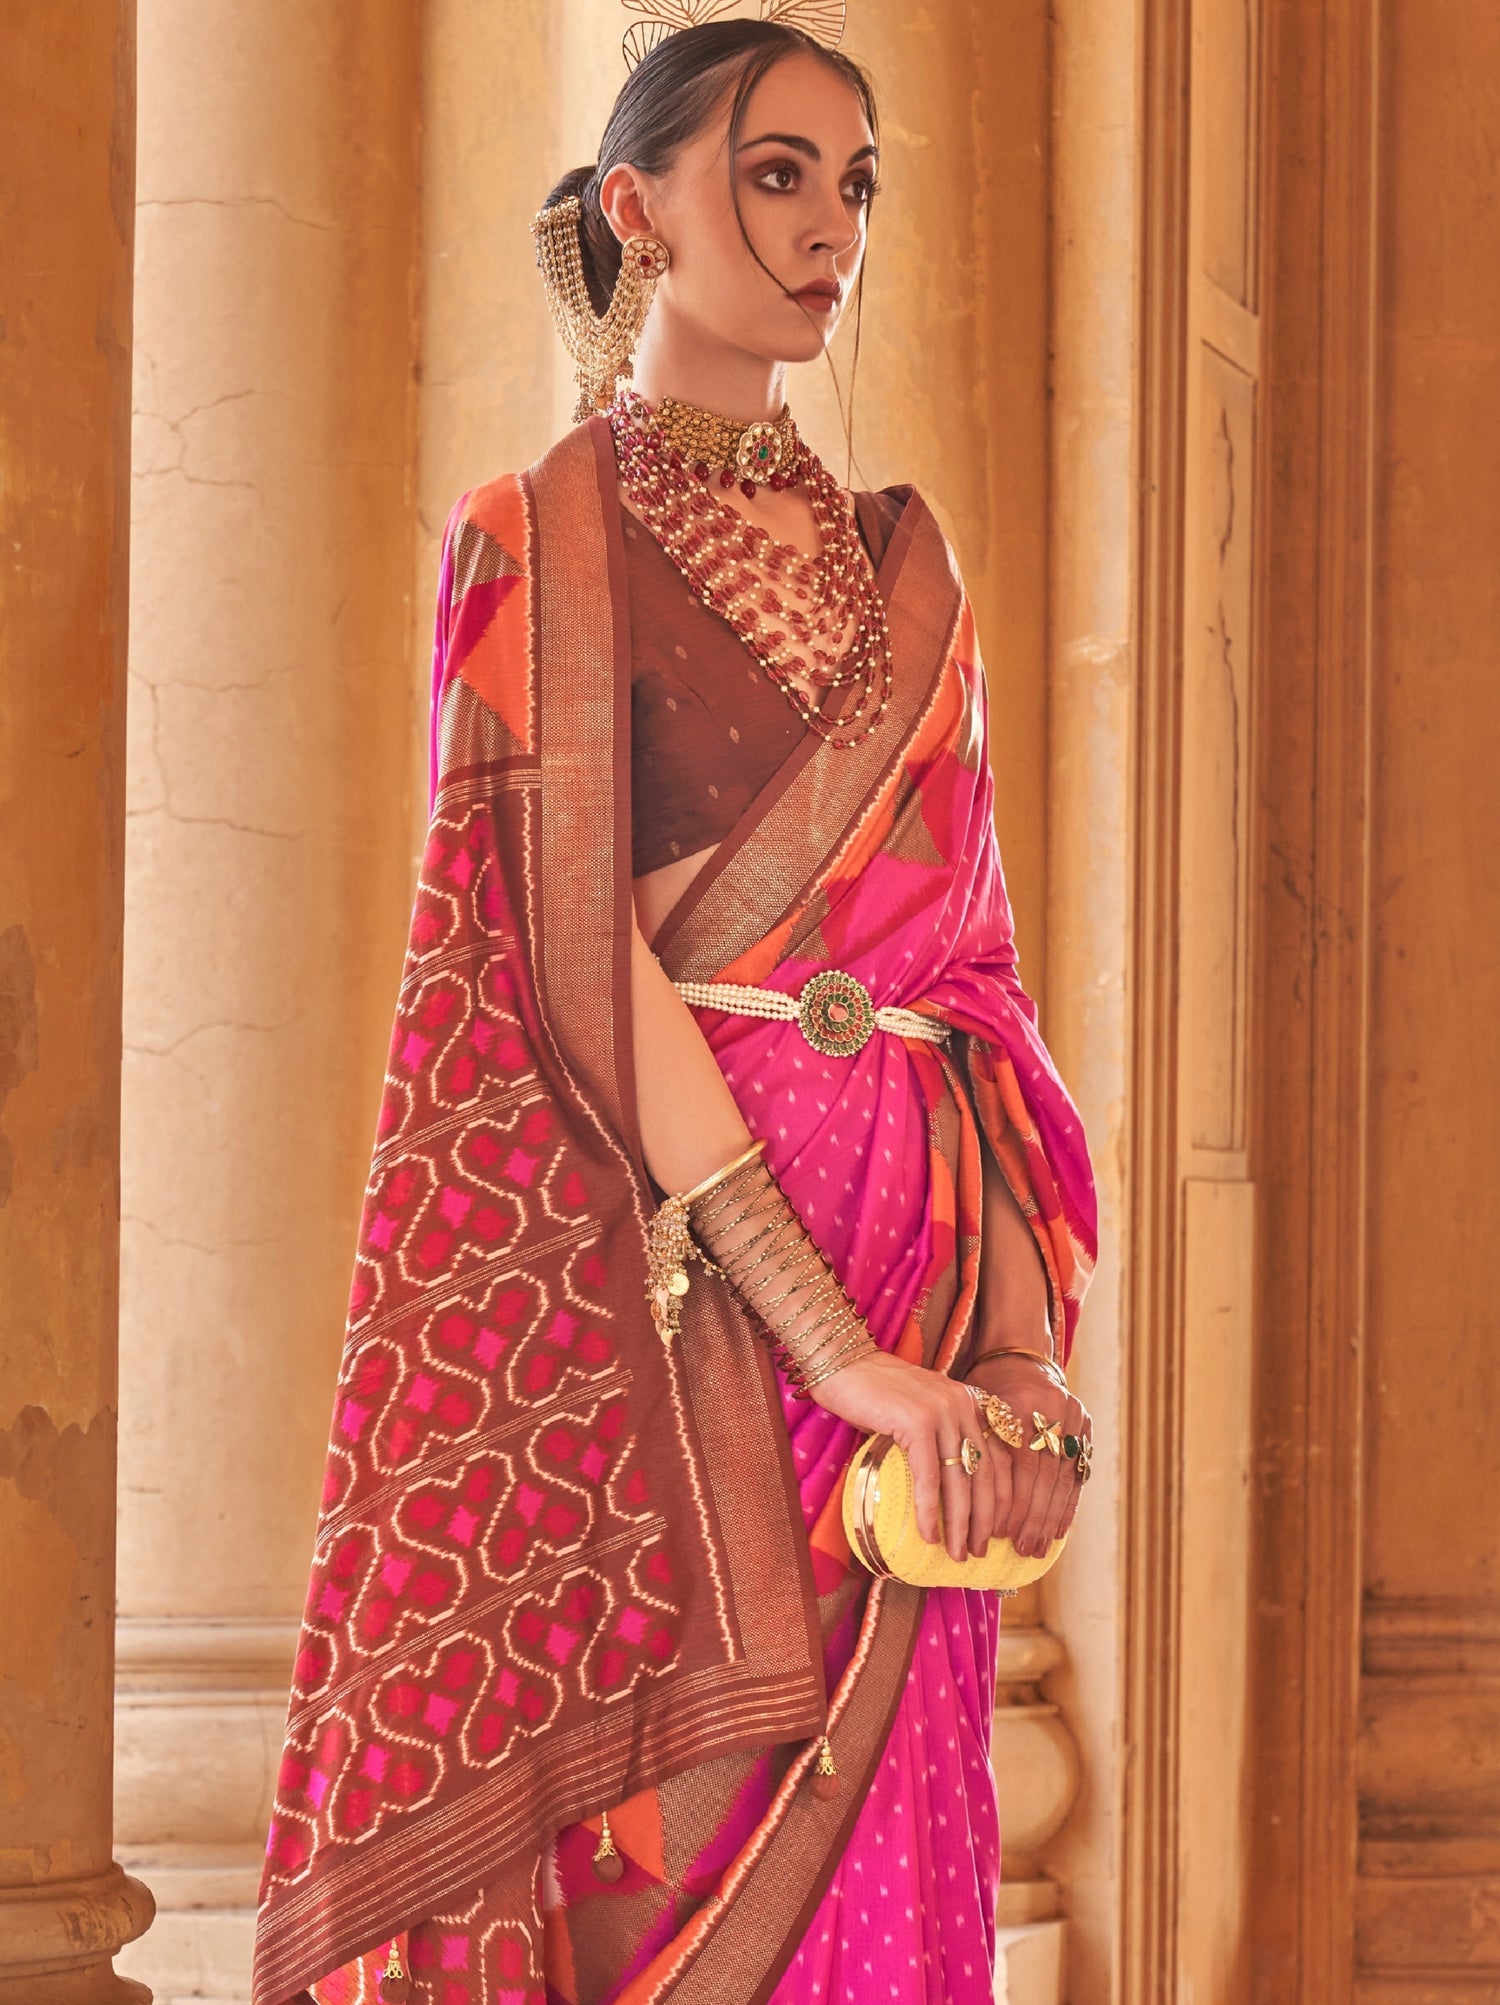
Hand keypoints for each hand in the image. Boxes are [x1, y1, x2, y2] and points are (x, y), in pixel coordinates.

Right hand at [807, 1350, 1006, 1563]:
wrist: (842, 1361)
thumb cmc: (876, 1392)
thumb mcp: (922, 1412)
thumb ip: (943, 1438)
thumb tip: (953, 1493)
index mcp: (971, 1403)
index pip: (1001, 1459)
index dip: (1001, 1500)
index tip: (996, 1532)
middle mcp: (964, 1405)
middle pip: (985, 1474)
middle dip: (984, 1520)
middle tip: (978, 1552)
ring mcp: (942, 1411)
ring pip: (959, 1480)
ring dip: (959, 1524)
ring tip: (956, 1553)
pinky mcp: (916, 1421)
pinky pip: (928, 1476)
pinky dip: (929, 1510)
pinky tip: (928, 1535)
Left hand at [962, 1355, 1090, 1557]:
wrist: (1019, 1355)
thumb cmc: (984, 1388)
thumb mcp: (973, 1407)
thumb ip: (969, 1443)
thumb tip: (940, 1495)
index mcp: (1018, 1404)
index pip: (1018, 1465)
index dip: (1009, 1503)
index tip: (996, 1533)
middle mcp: (1050, 1409)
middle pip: (1043, 1476)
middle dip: (1031, 1519)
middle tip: (1019, 1551)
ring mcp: (1072, 1416)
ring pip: (1063, 1478)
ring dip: (1049, 1519)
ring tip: (1035, 1549)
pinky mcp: (1085, 1425)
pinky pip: (1078, 1472)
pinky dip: (1067, 1505)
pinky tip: (1058, 1531)